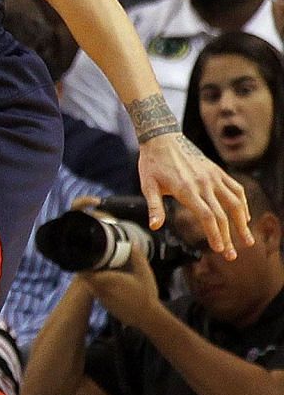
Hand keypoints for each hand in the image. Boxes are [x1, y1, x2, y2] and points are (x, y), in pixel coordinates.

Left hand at [78, 248, 162, 330]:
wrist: (147, 317)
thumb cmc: (145, 294)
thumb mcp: (144, 272)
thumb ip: (137, 257)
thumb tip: (132, 244)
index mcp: (107, 280)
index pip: (85, 271)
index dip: (84, 264)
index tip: (88, 257)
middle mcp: (100, 290)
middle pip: (85, 278)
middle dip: (89, 270)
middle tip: (97, 263)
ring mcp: (102, 299)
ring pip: (91, 287)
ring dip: (94, 279)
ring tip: (105, 272)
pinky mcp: (105, 306)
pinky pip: (97, 294)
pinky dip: (100, 288)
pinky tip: (111, 285)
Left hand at [139, 132, 251, 255]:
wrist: (162, 137)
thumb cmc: (152, 163)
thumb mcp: (147, 185)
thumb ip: (154, 207)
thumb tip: (154, 226)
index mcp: (186, 189)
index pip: (207, 216)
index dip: (215, 233)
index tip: (219, 249)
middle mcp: (203, 183)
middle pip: (222, 214)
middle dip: (229, 236)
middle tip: (232, 256)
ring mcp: (213, 176)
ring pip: (235, 202)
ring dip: (242, 222)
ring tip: (247, 239)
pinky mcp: (217, 171)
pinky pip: (236, 188)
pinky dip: (243, 203)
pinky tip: (245, 217)